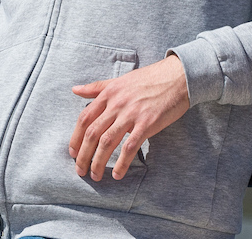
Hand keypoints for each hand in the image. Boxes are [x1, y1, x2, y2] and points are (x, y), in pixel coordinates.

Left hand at [69, 54, 189, 180]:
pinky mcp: (147, 123)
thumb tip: (75, 90)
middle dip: (83, 156)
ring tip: (96, 175)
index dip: (76, 138)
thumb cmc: (150, 78)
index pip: (84, 118)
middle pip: (92, 133)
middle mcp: (117, 103)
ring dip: (98, 163)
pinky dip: (121, 164)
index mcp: (110, 92)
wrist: (178, 76)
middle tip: (81, 170)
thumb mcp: (121, 80)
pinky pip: (129, 148)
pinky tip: (117, 174)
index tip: (73, 153)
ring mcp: (132, 113)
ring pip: (107, 142)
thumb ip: (98, 87)